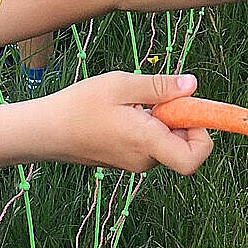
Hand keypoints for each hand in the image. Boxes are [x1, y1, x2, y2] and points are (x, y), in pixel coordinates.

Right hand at [38, 71, 214, 174]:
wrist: (44, 131)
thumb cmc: (79, 106)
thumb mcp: (122, 84)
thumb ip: (161, 86)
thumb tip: (193, 85)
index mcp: (147, 143)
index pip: (194, 159)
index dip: (204, 136)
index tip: (190, 109)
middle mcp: (144, 160)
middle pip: (183, 145)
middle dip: (180, 118)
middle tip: (156, 96)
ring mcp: (133, 163)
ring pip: (166, 142)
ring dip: (161, 120)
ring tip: (131, 102)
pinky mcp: (124, 159)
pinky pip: (149, 143)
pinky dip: (147, 126)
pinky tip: (122, 111)